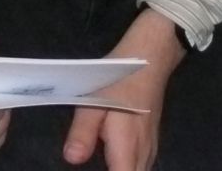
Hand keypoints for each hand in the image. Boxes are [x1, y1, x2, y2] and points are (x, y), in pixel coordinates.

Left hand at [63, 9, 183, 170]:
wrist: (150, 61)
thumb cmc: (119, 80)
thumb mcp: (94, 102)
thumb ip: (83, 133)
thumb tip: (71, 159)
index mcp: (127, 150)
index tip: (90, 168)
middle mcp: (143, 156)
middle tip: (91, 158)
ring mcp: (150, 150)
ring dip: (119, 168)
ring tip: (99, 158)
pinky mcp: (150, 143)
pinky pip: (139, 165)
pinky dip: (124, 165)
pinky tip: (111, 156)